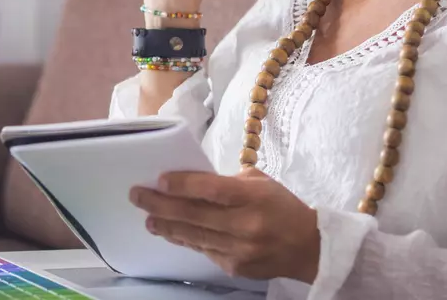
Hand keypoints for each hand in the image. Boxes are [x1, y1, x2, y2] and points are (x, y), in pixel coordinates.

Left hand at [129, 168, 319, 283]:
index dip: (182, 185)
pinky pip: (203, 251)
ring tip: (148, 217)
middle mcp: (244, 225)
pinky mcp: (235, 267)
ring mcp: (238, 249)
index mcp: (252, 197)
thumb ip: (228, 181)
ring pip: (193, 236)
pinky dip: (185, 240)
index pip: (210, 189)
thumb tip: (193, 182)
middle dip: (161, 205)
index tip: (159, 179)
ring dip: (167, 226)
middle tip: (138, 196)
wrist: (309, 247)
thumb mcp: (260, 182)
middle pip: (194, 215)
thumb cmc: (282, 206)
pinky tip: (171, 232)